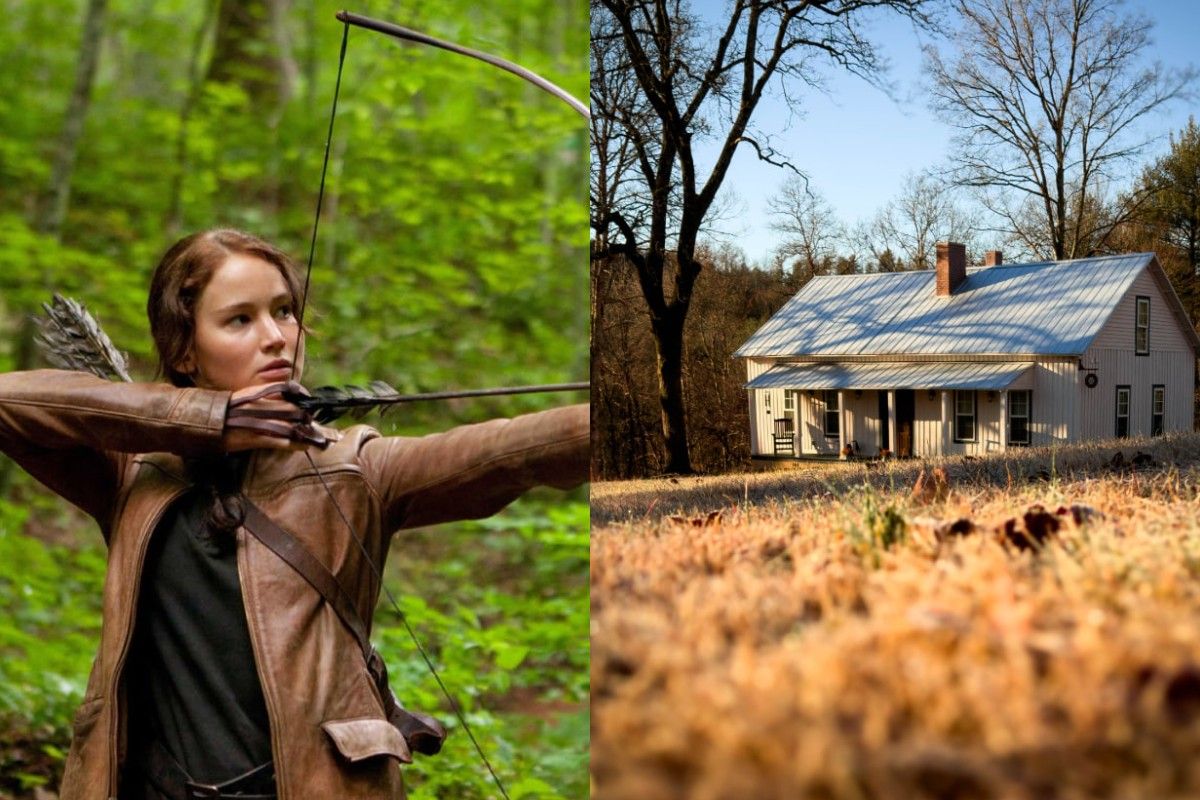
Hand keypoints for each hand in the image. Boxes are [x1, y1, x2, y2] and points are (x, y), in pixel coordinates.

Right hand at [223, 381, 340, 451]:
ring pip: (290, 426)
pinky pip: (280, 442)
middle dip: (305, 417)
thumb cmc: (224, 409)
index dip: (301, 395)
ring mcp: (258, 422)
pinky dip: (294, 445)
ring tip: (312, 437)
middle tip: (310, 422)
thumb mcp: (244, 396)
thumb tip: (283, 399)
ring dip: (304, 432)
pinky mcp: (254, 438)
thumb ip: (263, 395)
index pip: (286, 389)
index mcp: (257, 393)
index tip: (308, 400)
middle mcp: (260, 405)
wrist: (203, 421)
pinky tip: (304, 446)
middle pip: (292, 409)